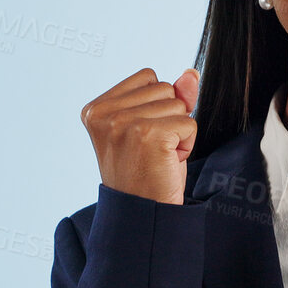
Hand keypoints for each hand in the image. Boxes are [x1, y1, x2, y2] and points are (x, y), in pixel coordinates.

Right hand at [81, 67, 199, 204]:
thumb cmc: (146, 173)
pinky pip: (189, 123)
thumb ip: (170, 97)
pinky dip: (187, 144)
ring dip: (178, 132)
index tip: (141, 137)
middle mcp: (104, 113)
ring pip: (179, 104)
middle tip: (151, 151)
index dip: (156, 107)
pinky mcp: (148, 135)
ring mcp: (124, 123)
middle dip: (168, 119)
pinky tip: (167, 162)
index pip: (149, 78)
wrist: (143, 214)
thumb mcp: (153, 128)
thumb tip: (191, 73)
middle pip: (165, 88)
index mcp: (96, 108)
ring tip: (158, 156)